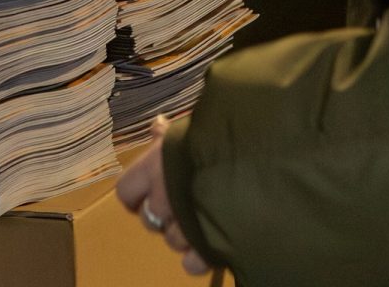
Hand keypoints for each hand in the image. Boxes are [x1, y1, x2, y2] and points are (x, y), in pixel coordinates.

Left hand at [116, 121, 210, 276]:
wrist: (263, 158)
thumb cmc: (223, 137)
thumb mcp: (193, 129)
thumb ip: (170, 134)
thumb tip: (157, 124)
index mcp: (154, 168)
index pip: (126, 192)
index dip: (137, 195)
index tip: (151, 193)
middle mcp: (163, 198)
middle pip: (149, 221)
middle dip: (164, 217)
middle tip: (186, 205)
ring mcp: (183, 225)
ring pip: (172, 242)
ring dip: (185, 236)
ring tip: (207, 219)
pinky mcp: (206, 248)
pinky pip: (191, 264)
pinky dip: (200, 257)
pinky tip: (212, 243)